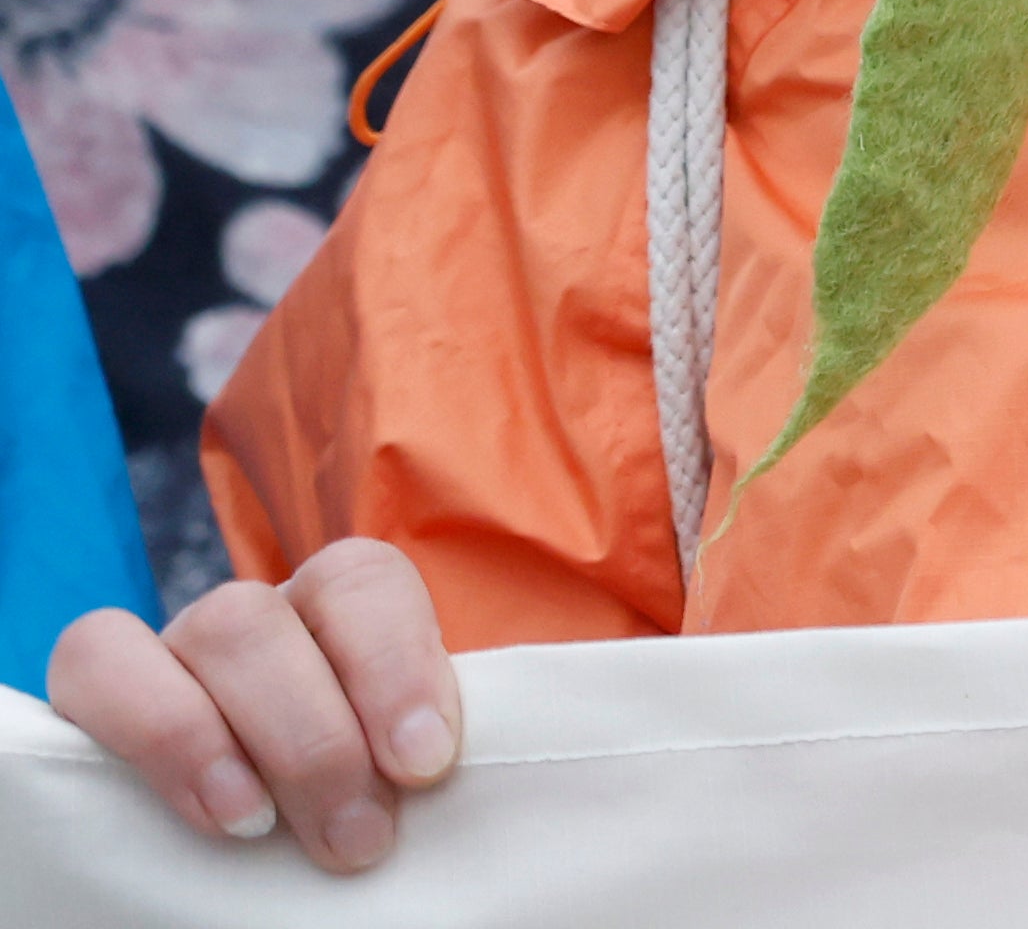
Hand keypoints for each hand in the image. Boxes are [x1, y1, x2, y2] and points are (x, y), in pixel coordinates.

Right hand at [44, 537, 463, 872]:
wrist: (283, 852)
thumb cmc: (373, 803)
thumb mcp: (420, 765)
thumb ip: (450, 742)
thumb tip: (527, 741)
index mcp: (337, 614)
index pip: (363, 580)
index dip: (396, 663)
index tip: (424, 765)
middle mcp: (254, 623)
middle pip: (264, 618)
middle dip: (315, 738)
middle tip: (357, 840)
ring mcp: (174, 654)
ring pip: (195, 632)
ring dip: (222, 737)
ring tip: (257, 829)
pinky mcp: (103, 702)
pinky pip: (95, 665)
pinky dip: (146, 729)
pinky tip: (195, 810)